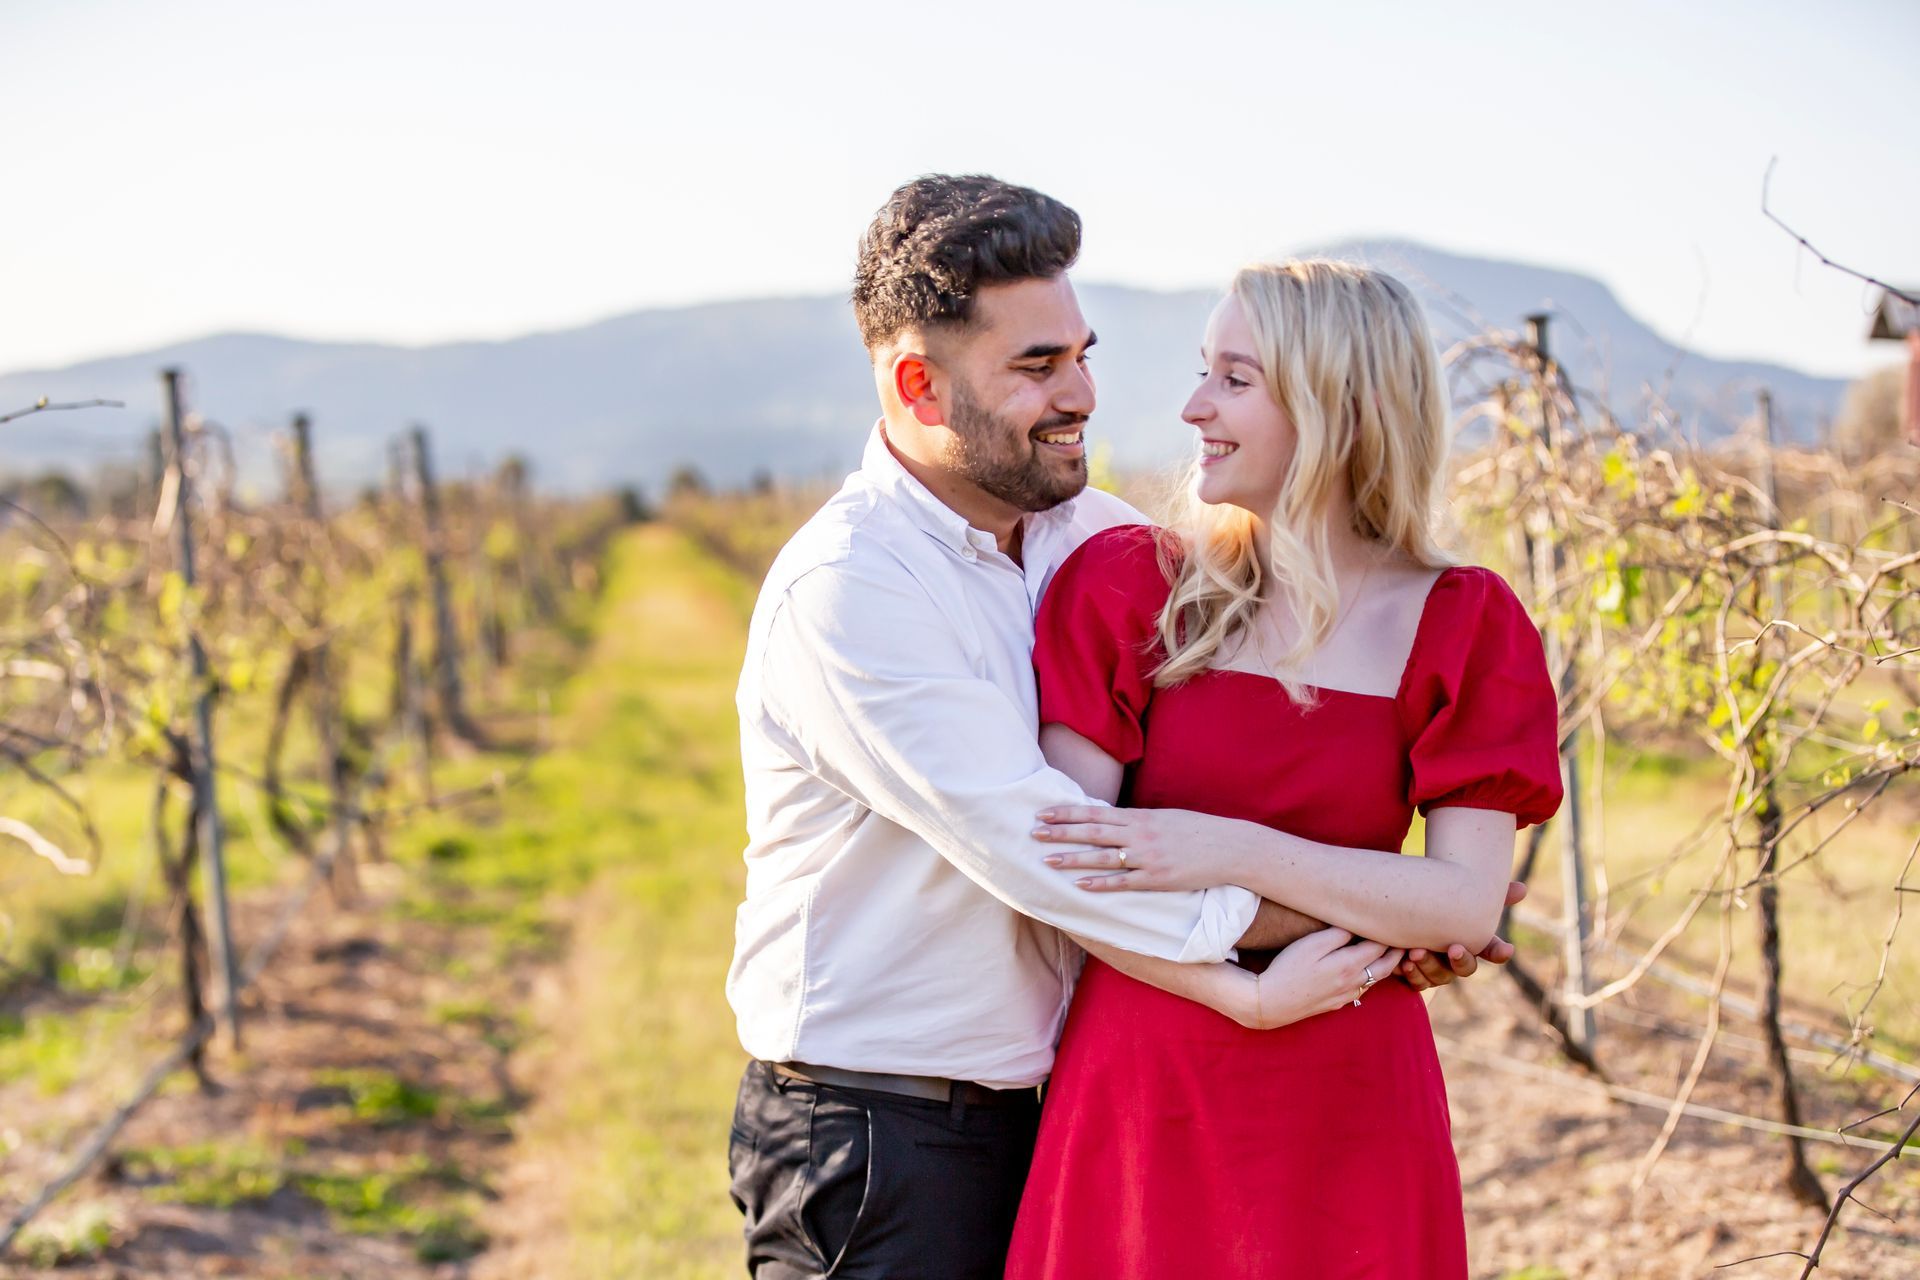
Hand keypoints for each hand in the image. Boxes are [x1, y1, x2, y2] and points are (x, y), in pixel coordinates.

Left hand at [1035, 805, 1249, 892]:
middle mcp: (1140, 834)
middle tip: (1034, 832)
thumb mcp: (1164, 819)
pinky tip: (1079, 885)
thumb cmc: (1196, 832)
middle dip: (1061, 832)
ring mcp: (1148, 857)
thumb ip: (1137, 821)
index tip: (1043, 813)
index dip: (1067, 813)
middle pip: (1092, 832)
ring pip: (1102, 857)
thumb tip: (1110, 821)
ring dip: (1072, 858)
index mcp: (1140, 817)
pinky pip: (1123, 882)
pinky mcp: (1158, 879)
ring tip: (1047, 859)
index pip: (1095, 813)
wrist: (1229, 847)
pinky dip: (1100, 883)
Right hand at [1246, 927, 1404, 1029]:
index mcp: (1349, 964)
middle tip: (1405, 939)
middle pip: (1384, 966)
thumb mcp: (1311, 944)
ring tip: (1392, 953)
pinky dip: (1370, 979)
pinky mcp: (1335, 1004)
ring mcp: (1345, 995)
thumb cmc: (1288, 968)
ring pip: (1375, 980)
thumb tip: (1356, 926)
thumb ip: (1337, 935)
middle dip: (1397, 952)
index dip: (1391, 934)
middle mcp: (1353, 982)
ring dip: (1387, 966)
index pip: (1379, 946)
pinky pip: (1361, 990)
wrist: (1270, 1002)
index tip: (1400, 922)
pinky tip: (1365, 973)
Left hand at [1398, 880, 1526, 990]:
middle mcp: (1456, 959)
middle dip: (1461, 960)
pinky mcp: (1416, 975)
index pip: (1492, 949)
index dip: (1500, 952)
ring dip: (1430, 965)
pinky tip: (1403, 964)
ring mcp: (1437, 969)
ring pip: (1440, 977)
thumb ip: (1482, 890)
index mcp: (1471, 940)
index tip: (1507, 950)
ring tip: (1416, 952)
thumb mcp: (1455, 892)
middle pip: (1466, 967)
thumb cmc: (1432, 901)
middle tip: (1454, 948)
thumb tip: (1522, 889)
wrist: (1396, 910)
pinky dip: (1413, 975)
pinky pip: (1419, 983)